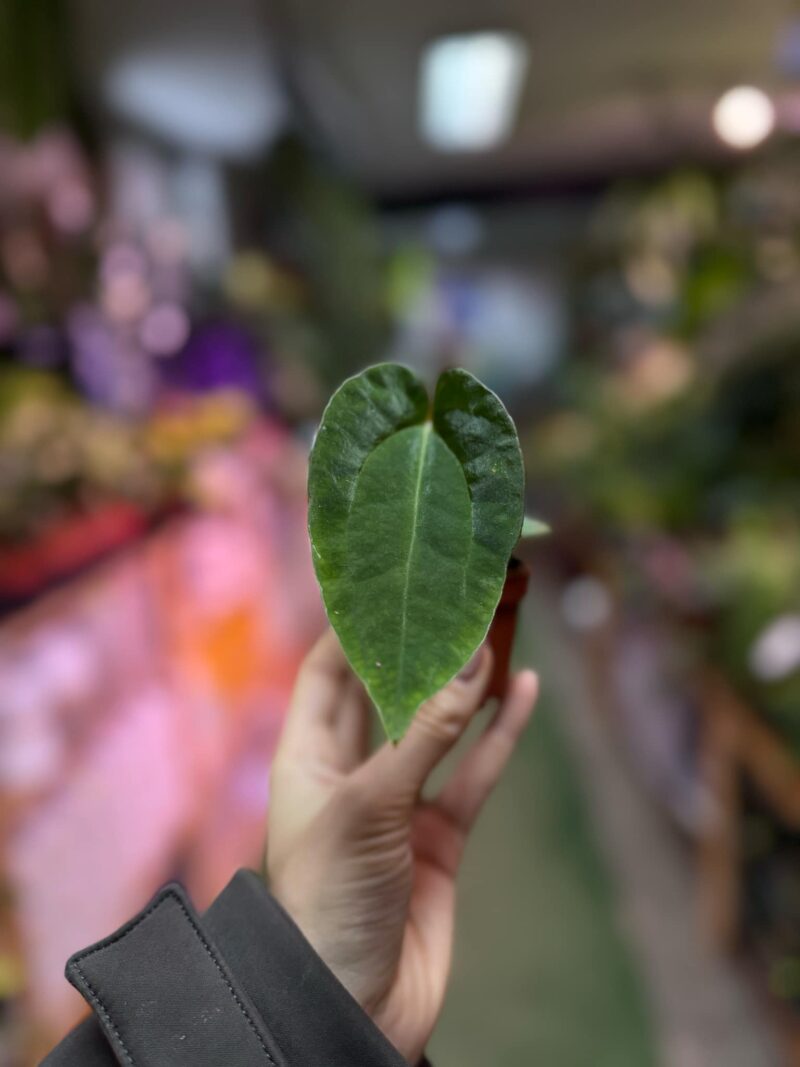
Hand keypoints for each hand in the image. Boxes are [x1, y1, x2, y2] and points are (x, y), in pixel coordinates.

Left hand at [266, 629, 538, 1064]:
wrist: (353, 1008)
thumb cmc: (330, 903)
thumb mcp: (369, 808)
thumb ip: (423, 735)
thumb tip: (471, 663)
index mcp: (306, 758)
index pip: (325, 673)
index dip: (353, 629)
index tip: (391, 585)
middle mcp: (350, 773)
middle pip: (385, 692)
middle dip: (418, 649)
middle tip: (454, 598)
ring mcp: (399, 804)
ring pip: (437, 728)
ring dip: (466, 686)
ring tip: (496, 630)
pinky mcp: (439, 838)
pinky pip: (473, 775)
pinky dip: (499, 737)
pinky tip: (523, 695)